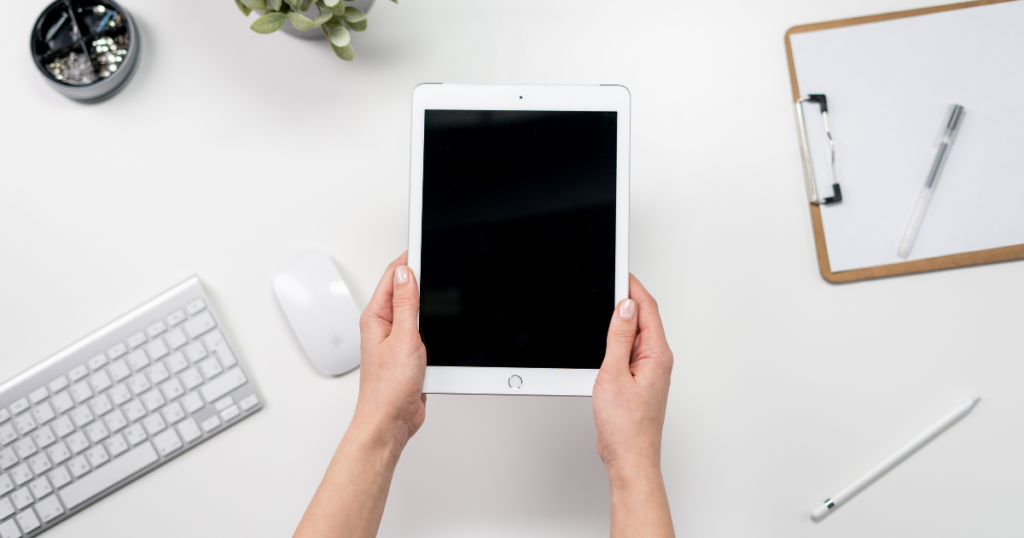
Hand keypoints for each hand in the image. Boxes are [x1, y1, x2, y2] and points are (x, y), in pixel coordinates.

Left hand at [293, 254, 426, 537]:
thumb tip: (406, 272)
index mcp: (376, 316)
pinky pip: (420, 328)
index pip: (393, 276)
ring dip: (426, 298)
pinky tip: (440, 318)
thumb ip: (406, 303)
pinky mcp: (408, 352)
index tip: (424, 243)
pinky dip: (431, 320)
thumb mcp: (403, 338)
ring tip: (438, 279)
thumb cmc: (388, 388)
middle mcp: (383, 325)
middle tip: (436, 256)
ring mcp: (396, 338)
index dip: (410, 259)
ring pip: (414, 308)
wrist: (390, 421)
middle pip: (404, 288)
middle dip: (419, 273)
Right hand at [593, 275, 674, 537]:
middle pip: (643, 317)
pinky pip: (630, 350)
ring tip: (603, 306)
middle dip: (626, 298)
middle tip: (607, 282)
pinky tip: (605, 339)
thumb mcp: (615, 373)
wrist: (629, 457)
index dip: (632, 286)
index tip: (619, 271)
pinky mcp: (639, 380)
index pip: (647, 308)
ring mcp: (649, 370)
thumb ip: (619, 338)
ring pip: (636, 334)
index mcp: (657, 354)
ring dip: (621, 319)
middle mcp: (657, 360)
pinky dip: (617, 339)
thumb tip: (624, 307)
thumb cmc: (626, 426)